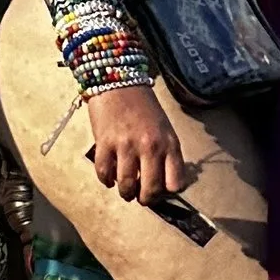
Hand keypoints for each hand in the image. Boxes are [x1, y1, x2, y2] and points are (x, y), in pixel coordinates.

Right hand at [86, 82, 190, 204]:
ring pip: (126, 185)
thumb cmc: (143, 106)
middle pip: (151, 190)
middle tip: (140, 196)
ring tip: (124, 191)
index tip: (161, 190)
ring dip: (125, 193)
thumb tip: (160, 181)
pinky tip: (108, 178)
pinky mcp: (104, 142)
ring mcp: (126, 145)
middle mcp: (150, 147)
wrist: (118, 80)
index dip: (168, 192)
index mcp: (169, 144)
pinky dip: (106, 180)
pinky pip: (104, 172)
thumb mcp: (164, 129)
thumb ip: (166, 154)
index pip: (175, 184)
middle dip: (145, 199)